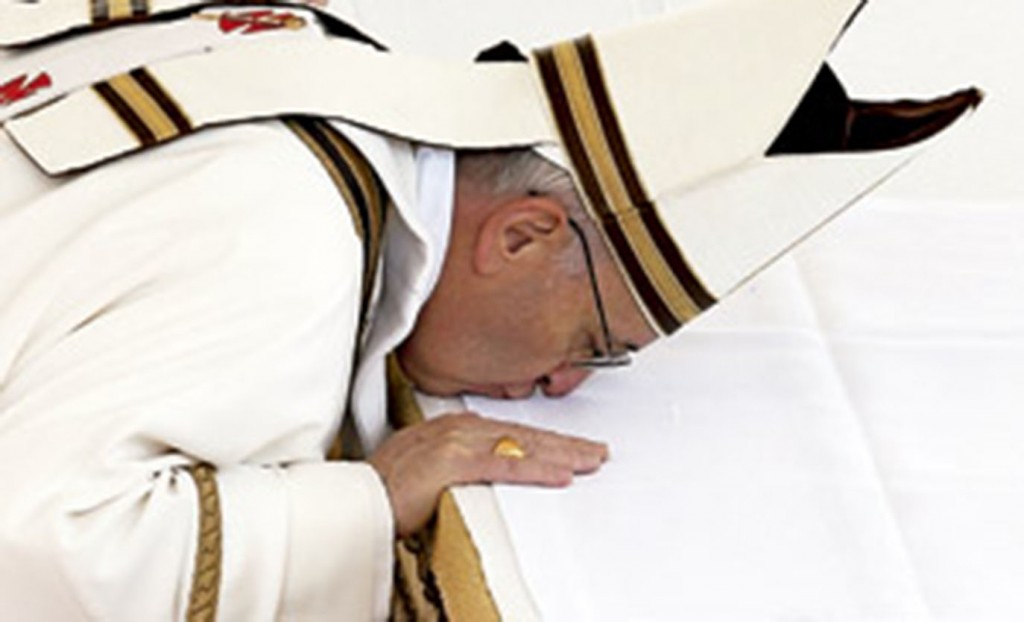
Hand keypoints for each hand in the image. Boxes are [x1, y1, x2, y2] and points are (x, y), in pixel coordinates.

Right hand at [367, 412, 607, 536]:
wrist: (356, 502)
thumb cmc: (384, 490)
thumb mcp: (427, 469)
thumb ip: (457, 464)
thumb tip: (485, 470)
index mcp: (453, 428)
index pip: (511, 432)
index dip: (545, 440)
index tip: (572, 447)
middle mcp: (457, 429)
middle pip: (523, 435)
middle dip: (564, 444)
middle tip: (597, 451)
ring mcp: (455, 444)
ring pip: (521, 446)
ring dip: (560, 454)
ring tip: (590, 460)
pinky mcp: (451, 464)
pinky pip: (503, 465)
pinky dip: (535, 469)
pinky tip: (560, 474)